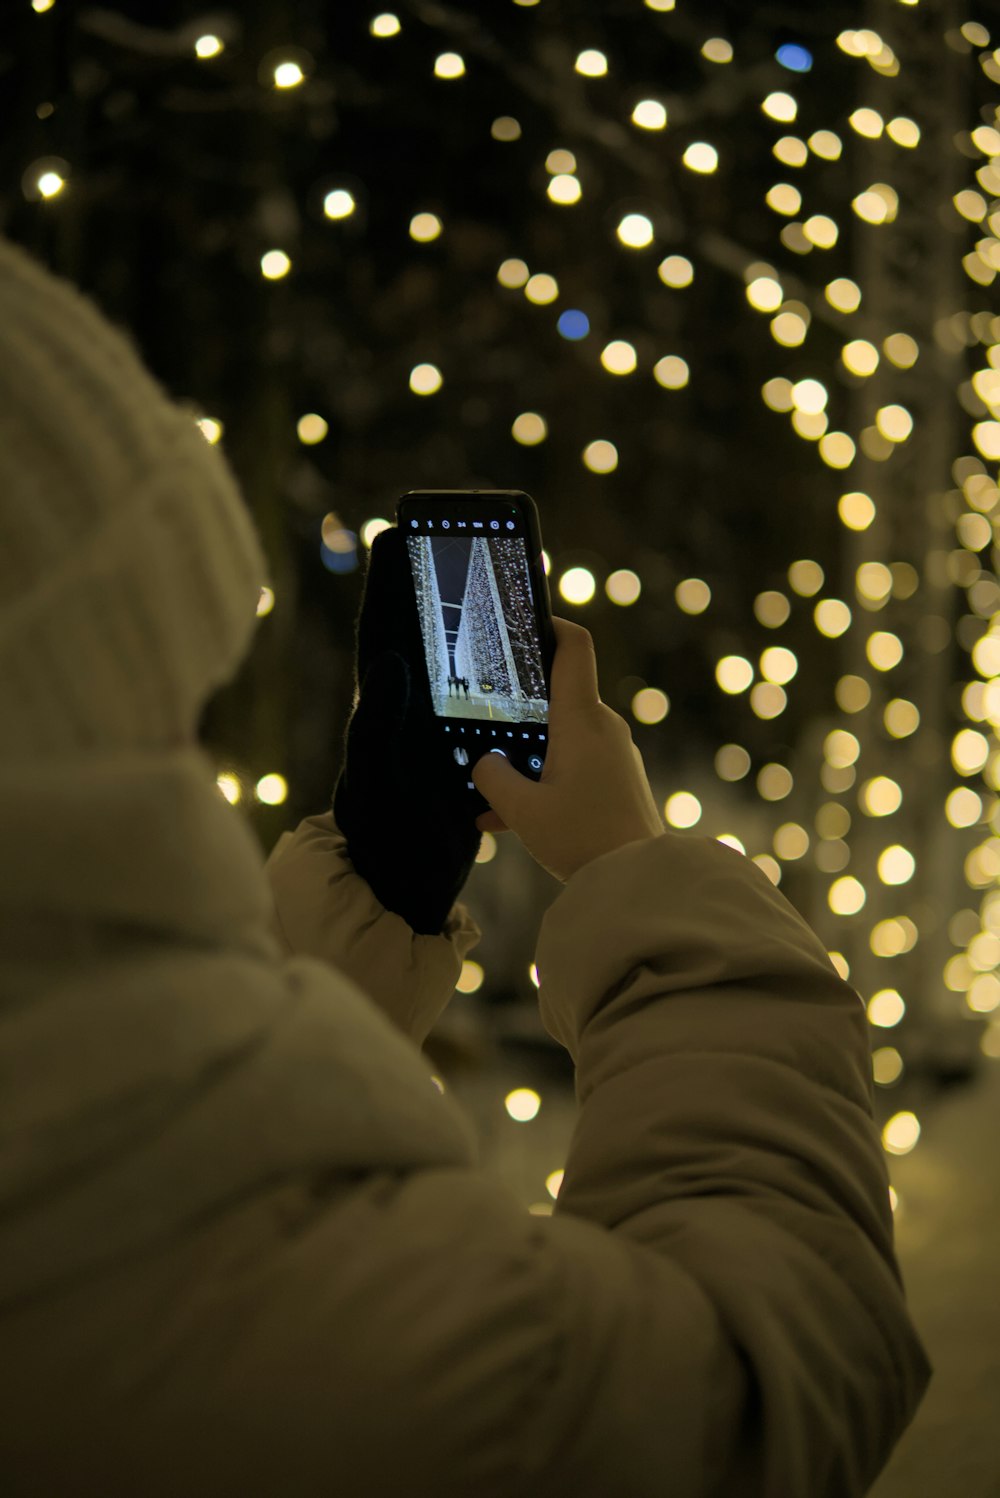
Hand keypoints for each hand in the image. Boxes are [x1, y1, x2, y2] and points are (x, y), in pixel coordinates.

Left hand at [332, 526, 482, 934]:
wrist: (403, 893)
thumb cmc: (380, 839)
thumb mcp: (375, 778)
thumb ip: (376, 721)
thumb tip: (389, 655)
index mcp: (382, 708)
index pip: (384, 631)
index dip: (388, 583)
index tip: (395, 532)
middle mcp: (408, 714)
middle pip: (427, 640)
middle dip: (442, 590)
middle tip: (466, 542)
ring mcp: (437, 735)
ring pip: (463, 672)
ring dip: (482, 633)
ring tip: (507, 591)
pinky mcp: (464, 758)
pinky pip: (491, 711)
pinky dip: (509, 685)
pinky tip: (534, 670)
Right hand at [472, 617, 664, 882]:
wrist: (639, 882)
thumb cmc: (583, 838)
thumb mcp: (522, 810)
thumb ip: (492, 778)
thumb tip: (486, 763)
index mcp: (582, 719)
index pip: (574, 647)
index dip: (550, 625)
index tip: (522, 625)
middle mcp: (603, 727)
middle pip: (556, 697)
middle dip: (516, 712)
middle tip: (477, 722)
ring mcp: (613, 754)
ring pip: (559, 740)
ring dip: (524, 759)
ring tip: (485, 792)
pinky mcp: (617, 780)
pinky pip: (571, 768)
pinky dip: (541, 784)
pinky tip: (505, 821)